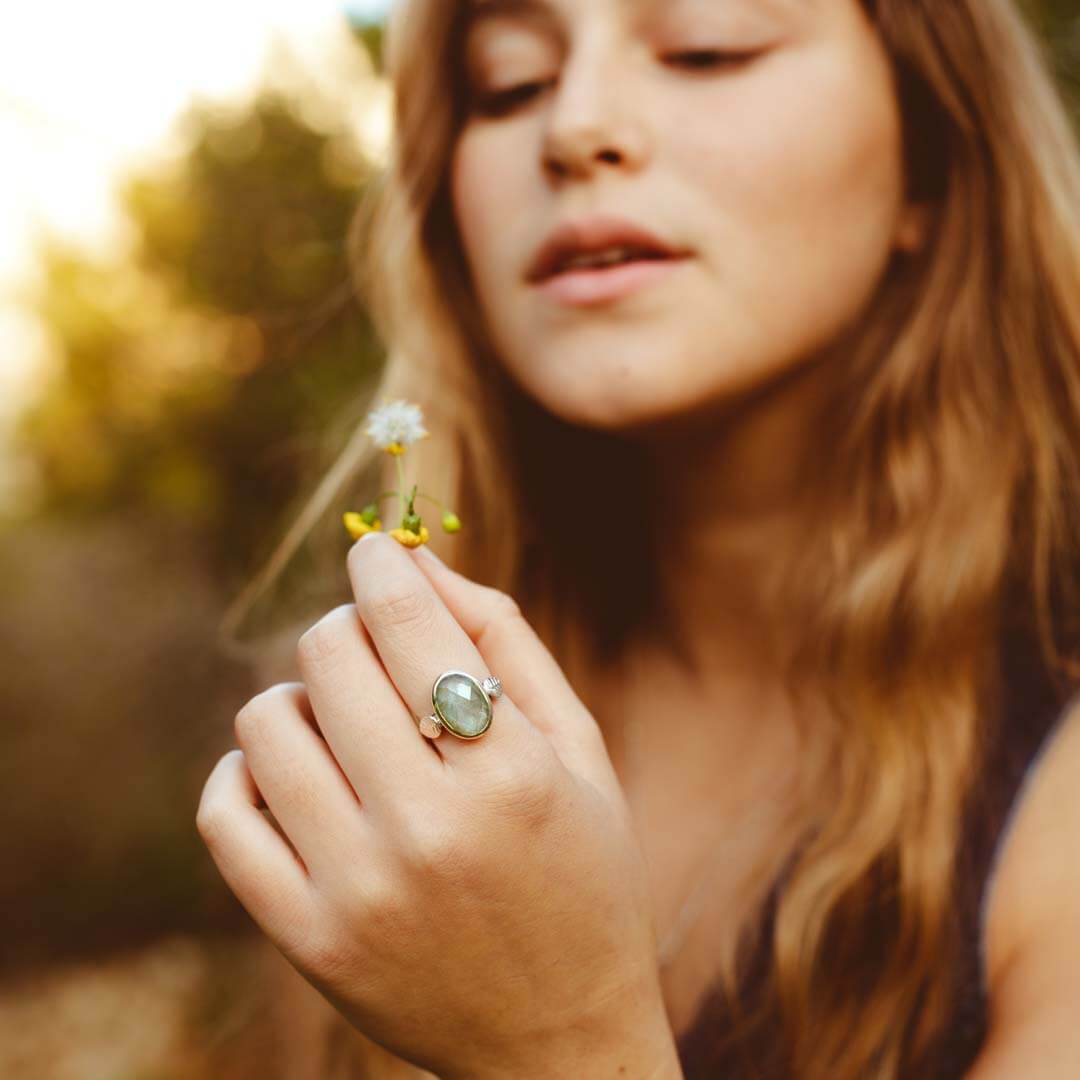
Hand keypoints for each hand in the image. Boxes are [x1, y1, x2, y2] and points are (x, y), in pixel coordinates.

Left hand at [196, 532, 680, 1078]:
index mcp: (511, 775)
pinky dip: (248, 772)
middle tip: (373, 648)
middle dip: (348, 627)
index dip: (382, 567)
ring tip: (341, 720)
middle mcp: (428, 830)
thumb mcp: (580, 750)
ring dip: (300, 696)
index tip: (375, 554)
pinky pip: (225, 814)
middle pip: (329, 658)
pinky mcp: (307, 940)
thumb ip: (506, 642)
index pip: (409, 625)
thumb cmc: (583, 874)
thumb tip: (418, 564)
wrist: (559, 1039)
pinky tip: (297, 778)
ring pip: (267, 724)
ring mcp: (357, 891)